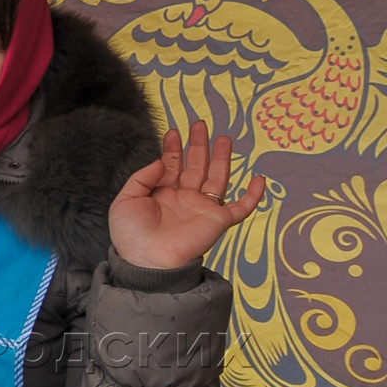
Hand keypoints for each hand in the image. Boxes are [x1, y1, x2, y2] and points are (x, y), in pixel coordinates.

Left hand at [108, 121, 264, 270]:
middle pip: (196, 167)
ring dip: (222, 158)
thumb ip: (142, 177)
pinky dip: (254, 196)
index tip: (173, 132)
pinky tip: (259, 178)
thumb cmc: (132, 236)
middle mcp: (184, 199)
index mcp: (163, 195)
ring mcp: (202, 209)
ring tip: (224, 137)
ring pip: (217, 178)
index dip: (173, 148)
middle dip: (198, 145)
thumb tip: (162, 161)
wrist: (147, 261)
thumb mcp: (126, 200)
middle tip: (200, 124)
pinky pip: (241, 208)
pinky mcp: (218, 221)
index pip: (172, 166)